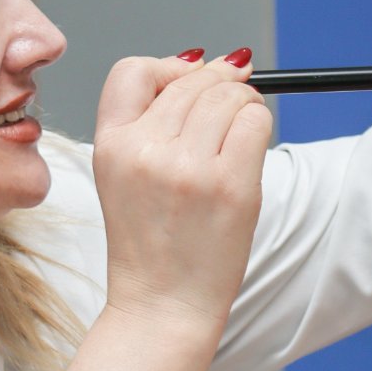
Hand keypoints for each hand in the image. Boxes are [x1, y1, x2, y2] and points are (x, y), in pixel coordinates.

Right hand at [92, 51, 271, 334]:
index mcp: (110, 145)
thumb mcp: (122, 177)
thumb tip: (207, 63)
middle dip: (220, 84)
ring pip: (229, 95)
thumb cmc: (152, 246)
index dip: (168, 67)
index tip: (190, 80)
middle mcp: (144, 150)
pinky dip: (261, 124)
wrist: (162, 307)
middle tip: (231, 108)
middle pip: (193, 79)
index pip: (133, 69)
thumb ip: (150, 124)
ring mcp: (188, 167)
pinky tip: (252, 147)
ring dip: (244, 104)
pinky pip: (256, 121)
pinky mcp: (229, 185)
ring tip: (240, 133)